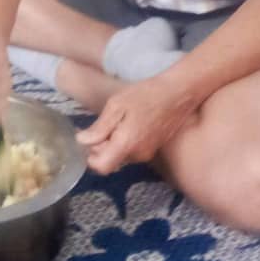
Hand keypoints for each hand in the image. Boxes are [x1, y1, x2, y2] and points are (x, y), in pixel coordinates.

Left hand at [76, 75, 197, 174]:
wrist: (177, 93)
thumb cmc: (146, 95)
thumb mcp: (117, 105)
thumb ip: (100, 128)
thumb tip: (82, 142)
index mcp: (126, 145)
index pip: (102, 167)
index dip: (89, 157)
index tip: (83, 141)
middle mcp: (137, 155)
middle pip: (110, 161)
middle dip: (98, 148)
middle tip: (89, 127)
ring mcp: (147, 153)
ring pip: (120, 156)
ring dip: (110, 143)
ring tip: (109, 121)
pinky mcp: (153, 149)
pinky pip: (131, 151)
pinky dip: (122, 142)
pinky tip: (123, 123)